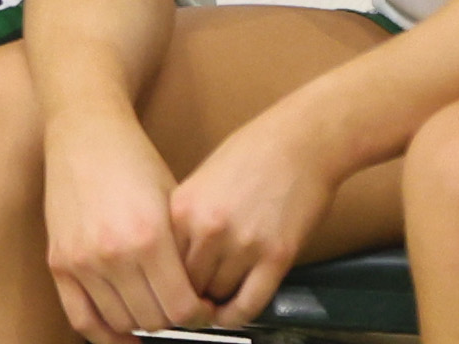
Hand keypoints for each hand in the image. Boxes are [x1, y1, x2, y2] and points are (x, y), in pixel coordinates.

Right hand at [43, 112, 215, 341]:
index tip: (202, 310)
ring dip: (142, 324)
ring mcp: (81, 260)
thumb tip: (198, 301)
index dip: (199, 317)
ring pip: (121, 323)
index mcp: (148, 238)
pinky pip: (81, 317)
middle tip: (179, 309)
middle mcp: (113, 254)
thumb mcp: (172, 203)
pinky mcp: (58, 261)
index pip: (182, 309)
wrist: (85, 131)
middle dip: (173, 321)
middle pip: (153, 320)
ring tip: (152, 309)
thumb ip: (183, 254)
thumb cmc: (132, 161)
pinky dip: (104, 334)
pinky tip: (122, 333)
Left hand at [169, 108, 341, 326]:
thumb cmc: (250, 155)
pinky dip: (239, 314)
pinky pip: (250, 302)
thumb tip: (172, 257)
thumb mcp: (200, 181)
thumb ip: (184, 218)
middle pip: (185, 284)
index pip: (160, 261)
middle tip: (189, 303)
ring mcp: (242, 244)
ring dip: (213, 304)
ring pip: (216, 296)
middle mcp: (207, 227)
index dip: (162, 279)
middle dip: (186, 296)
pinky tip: (235, 312)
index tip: (165, 288)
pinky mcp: (276, 257)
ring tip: (212, 303)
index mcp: (182, 207)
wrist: (298, 143)